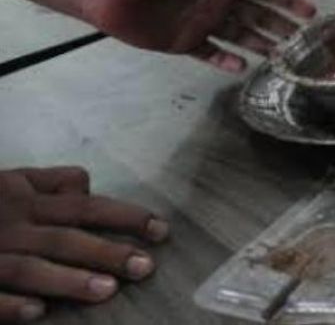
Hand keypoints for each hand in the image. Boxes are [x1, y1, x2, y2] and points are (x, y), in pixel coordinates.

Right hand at [0, 166, 167, 321]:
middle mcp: (12, 225)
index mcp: (25, 200)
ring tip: (108, 290)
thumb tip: (87, 184)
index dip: (125, 216)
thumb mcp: (8, 180)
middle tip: (146, 267)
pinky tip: (39, 313)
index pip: (85, 206)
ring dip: (68, 279)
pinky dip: (10, 304)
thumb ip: (48, 181)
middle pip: (65, 238)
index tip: (161, 231)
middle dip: (107, 251)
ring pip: (30, 267)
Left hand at [81, 0, 315, 71]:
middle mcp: (217, 0)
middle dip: (281, 25)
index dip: (287, 1)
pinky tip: (244, 66)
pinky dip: (227, 60)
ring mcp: (201, 23)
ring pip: (240, 35)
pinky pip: (211, 54)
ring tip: (282, 54)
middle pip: (257, 15)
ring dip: (261, 43)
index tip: (311, 13)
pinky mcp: (183, 43)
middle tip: (304, 39)